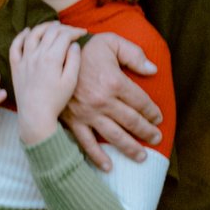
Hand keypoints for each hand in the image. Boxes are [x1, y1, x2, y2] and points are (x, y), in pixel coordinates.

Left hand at [10, 23, 81, 146]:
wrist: (35, 115)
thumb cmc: (56, 100)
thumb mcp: (70, 81)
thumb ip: (74, 60)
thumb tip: (74, 45)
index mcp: (52, 58)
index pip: (64, 36)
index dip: (75, 31)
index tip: (83, 32)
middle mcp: (36, 55)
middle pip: (50, 32)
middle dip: (63, 28)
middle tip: (72, 30)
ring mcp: (24, 59)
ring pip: (33, 34)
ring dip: (44, 27)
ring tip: (53, 25)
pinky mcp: (16, 66)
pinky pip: (15, 46)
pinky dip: (21, 36)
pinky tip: (27, 31)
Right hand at [62, 33, 162, 169]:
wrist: (51, 56)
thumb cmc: (85, 47)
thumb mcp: (111, 42)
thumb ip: (134, 54)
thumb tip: (153, 70)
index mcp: (114, 82)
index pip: (141, 102)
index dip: (152, 112)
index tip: (158, 118)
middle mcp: (102, 101)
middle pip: (132, 121)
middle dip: (146, 132)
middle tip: (157, 139)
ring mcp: (87, 113)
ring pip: (114, 136)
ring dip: (130, 148)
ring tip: (142, 156)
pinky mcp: (73, 121)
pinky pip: (86, 142)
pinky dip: (97, 157)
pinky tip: (109, 167)